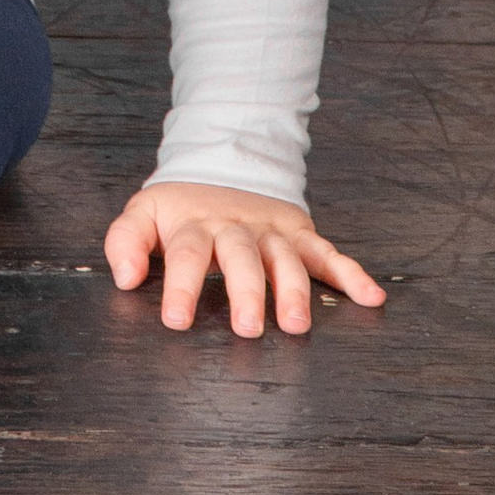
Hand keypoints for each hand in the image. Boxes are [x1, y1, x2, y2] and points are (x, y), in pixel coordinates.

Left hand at [104, 181, 386, 337]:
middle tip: (246, 329)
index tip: (177, 321)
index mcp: (195, 225)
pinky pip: (328, 253)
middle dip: (246, 292)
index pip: (189, 253)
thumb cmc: (180, 208)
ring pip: (286, 258)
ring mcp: (271, 231)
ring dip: (294, 289)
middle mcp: (236, 227)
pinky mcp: (299, 234)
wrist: (222, 165)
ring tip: (297, 325)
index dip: (182, 286)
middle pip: (242, 257)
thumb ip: (125, 241)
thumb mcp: (143, 214)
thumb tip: (123, 277)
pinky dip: (351, 273)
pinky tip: (371, 297)